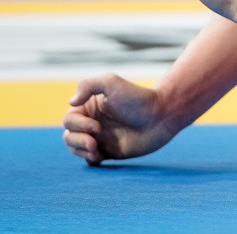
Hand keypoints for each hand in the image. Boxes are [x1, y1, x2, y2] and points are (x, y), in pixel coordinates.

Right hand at [63, 75, 177, 165]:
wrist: (161, 115)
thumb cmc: (138, 97)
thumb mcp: (112, 82)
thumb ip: (88, 85)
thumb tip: (71, 102)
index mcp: (91, 107)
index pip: (69, 120)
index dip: (77, 125)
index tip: (96, 126)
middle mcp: (93, 122)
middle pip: (69, 135)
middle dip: (76, 140)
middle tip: (94, 142)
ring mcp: (101, 138)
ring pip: (76, 148)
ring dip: (80, 151)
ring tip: (95, 151)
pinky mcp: (110, 151)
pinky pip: (91, 159)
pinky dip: (89, 160)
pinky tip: (98, 157)